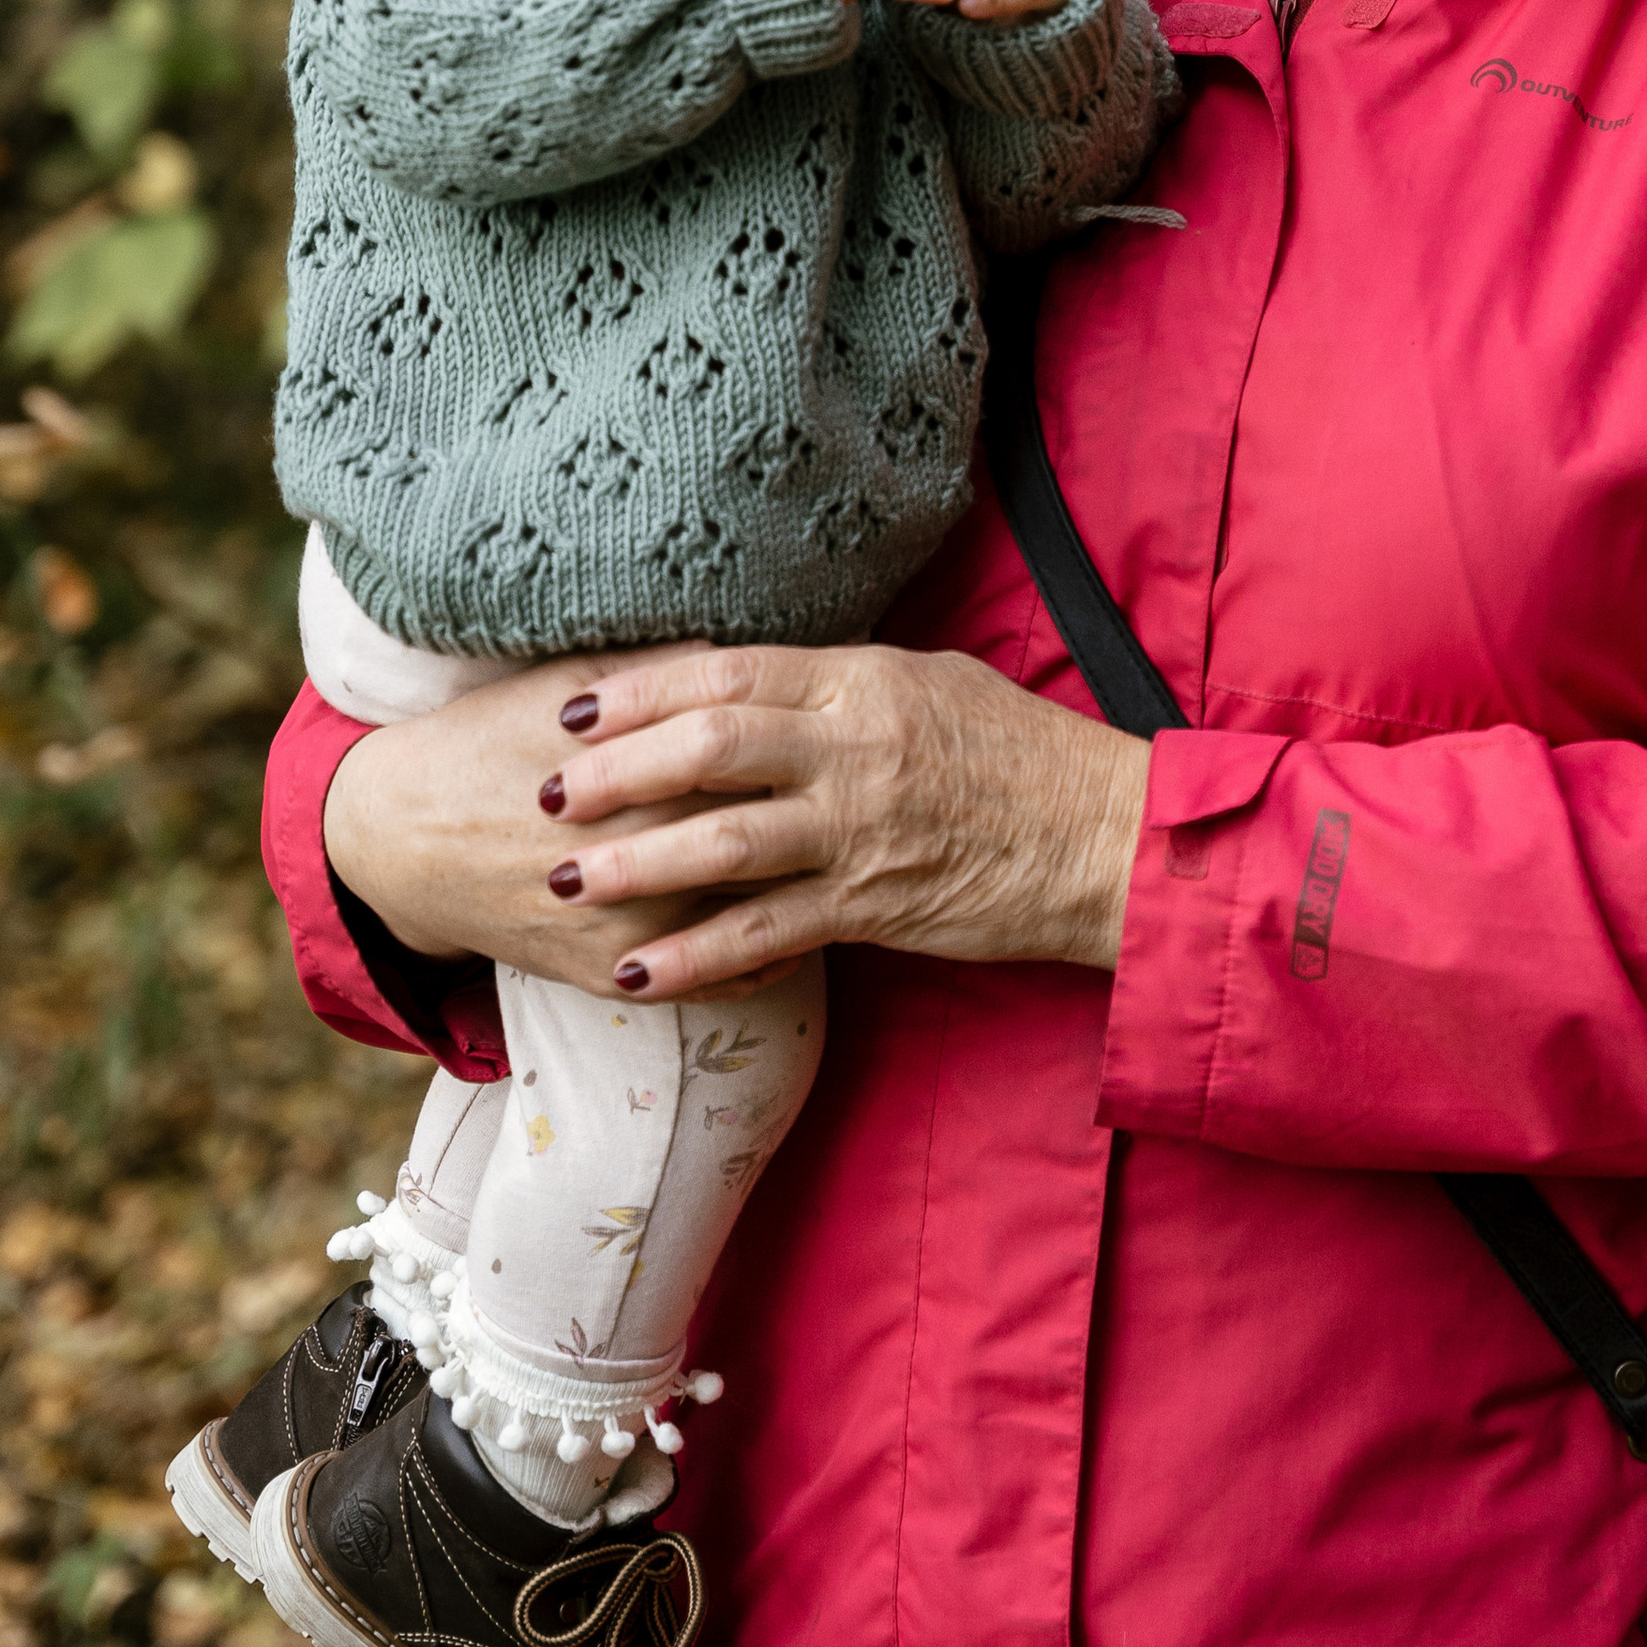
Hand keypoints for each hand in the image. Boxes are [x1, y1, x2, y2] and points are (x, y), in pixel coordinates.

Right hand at [322, 652, 797, 1002]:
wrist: (401, 836)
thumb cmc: (488, 742)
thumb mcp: (564, 683)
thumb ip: (662, 673)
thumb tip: (749, 656)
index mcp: (630, 772)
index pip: (743, 763)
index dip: (799, 751)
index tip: (843, 737)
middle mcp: (630, 854)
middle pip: (751, 840)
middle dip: (811, 825)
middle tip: (866, 804)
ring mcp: (620, 925)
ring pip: (739, 920)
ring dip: (797, 898)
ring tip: (843, 868)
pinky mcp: (603, 975)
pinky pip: (705, 980)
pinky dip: (757, 961)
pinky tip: (793, 933)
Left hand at [535, 643, 1151, 999]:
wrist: (1104, 839)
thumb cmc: (1021, 753)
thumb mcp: (931, 684)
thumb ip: (839, 684)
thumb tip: (751, 680)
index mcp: (865, 681)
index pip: (731, 673)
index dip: (642, 691)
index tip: (574, 708)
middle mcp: (856, 749)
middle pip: (711, 749)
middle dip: (616, 772)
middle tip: (543, 793)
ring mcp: (863, 830)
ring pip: (725, 844)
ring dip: (636, 864)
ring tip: (567, 881)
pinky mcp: (875, 905)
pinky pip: (765, 935)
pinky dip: (694, 957)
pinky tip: (635, 972)